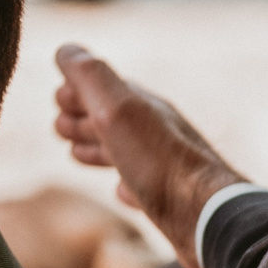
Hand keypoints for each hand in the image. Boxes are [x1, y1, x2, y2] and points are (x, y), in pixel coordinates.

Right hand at [52, 44, 243, 267]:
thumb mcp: (117, 110)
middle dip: (79, 121)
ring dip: (96, 149)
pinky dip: (124, 183)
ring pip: (120, 150)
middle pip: (106, 118)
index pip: (97, 85)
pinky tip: (122, 191)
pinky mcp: (166, 198)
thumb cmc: (158, 164)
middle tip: (66, 132)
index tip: (63, 108)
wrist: (205, 219)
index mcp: (141, 104)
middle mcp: (152, 129)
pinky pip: (139, 184)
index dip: (72, 94)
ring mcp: (160, 164)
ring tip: (80, 156)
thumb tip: (66, 48)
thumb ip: (90, 78)